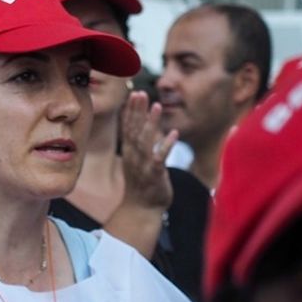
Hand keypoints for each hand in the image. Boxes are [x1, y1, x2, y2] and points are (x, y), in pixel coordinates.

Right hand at [120, 91, 176, 210]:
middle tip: (141, 93)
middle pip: (134, 129)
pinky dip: (165, 146)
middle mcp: (133, 156)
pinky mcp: (154, 175)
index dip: (131, 110)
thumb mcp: (135, 161)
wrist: (141, 209)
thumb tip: (141, 127)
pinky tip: (173, 134)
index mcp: (129, 152)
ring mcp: (143, 165)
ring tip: (157, 105)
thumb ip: (138, 144)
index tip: (134, 93)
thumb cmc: (141, 183)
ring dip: (151, 123)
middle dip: (137, 111)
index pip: (128, 127)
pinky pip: (160, 158)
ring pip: (145, 141)